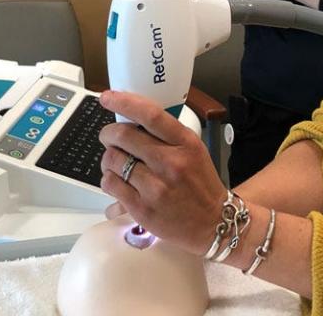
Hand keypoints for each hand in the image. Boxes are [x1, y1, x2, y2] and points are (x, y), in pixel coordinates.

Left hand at [98, 90, 226, 254]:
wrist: (215, 223)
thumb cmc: (201, 184)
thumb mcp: (193, 151)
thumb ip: (166, 135)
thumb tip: (131, 120)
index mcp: (185, 143)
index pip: (150, 115)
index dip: (124, 102)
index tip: (107, 98)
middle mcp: (171, 163)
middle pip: (124, 136)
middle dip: (109, 133)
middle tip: (108, 136)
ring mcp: (156, 188)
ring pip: (112, 159)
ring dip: (108, 157)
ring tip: (115, 161)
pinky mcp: (143, 209)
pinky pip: (111, 184)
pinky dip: (108, 179)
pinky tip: (117, 180)